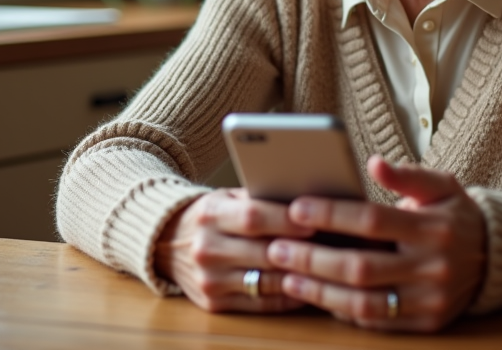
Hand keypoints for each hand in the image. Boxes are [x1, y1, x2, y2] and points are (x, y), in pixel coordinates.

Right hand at [154, 188, 314, 312]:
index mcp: (209, 214)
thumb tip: (307, 202)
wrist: (168, 243)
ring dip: (300, 275)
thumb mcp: (228, 197)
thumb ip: (259, 199)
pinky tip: (309, 286)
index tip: (316, 221)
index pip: (253, 217)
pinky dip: (289, 296)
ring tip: (328, 267)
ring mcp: (209, 280)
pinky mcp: (214, 304)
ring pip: (266, 281)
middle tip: (333, 247)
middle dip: (301, 250)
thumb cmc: (213, 215)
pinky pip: (262, 303)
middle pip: (263, 252)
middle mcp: (205, 248)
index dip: (286, 220)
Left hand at [266, 156, 486, 332]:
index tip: (296, 208)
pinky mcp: (428, 324)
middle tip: (277, 248)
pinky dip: (344, 312)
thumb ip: (407, 175)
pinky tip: (317, 297)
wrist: (496, 257)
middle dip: (313, 258)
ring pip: (364, 303)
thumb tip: (373, 163)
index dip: (331, 214)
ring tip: (287, 277)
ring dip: (319, 292)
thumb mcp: (442, 185)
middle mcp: (433, 266)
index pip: (372, 221)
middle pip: (361, 267)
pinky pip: (378, 323)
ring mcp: (431, 300)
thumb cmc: (456, 214)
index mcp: (434, 227)